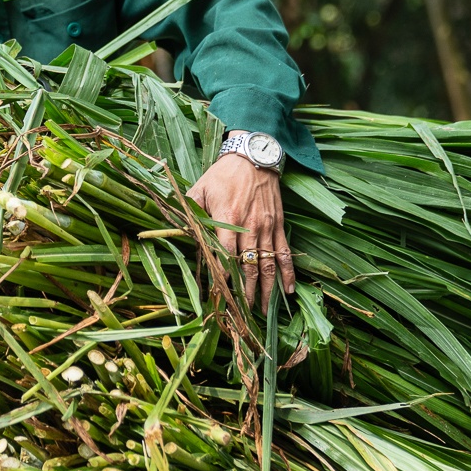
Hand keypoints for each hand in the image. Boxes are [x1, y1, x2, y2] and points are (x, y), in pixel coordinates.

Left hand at [186, 153, 292, 306]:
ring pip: (267, 265)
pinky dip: (288, 272)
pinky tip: (290, 290)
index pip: (225, 257)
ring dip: (267, 290)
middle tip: (243, 314)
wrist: (254, 156)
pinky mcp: (278, 225)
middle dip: (246, 293)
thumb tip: (180, 233)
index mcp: (228, 220)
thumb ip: (190, 212)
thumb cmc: (223, 174)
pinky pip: (284, 252)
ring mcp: (266, 228)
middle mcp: (250, 227)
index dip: (224, 279)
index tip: (221, 298)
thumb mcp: (199, 188)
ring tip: (264, 311)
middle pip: (248, 267)